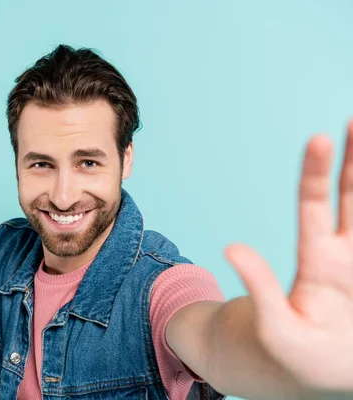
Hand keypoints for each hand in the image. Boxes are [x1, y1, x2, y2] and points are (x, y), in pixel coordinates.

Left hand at [225, 121, 352, 396]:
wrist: (309, 379)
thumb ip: (260, 288)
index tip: (319, 138)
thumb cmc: (287, 356)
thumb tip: (231, 248)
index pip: (317, 207)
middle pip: (351, 199)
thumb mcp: (271, 327)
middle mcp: (344, 258)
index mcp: (319, 263)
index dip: (317, 174)